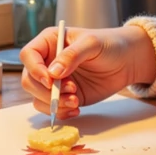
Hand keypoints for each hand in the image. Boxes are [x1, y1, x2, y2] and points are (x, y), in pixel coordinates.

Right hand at [20, 24, 155, 117]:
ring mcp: (54, 81)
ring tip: (76, 101)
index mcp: (50, 42)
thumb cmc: (109, 44)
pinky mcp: (63, 96)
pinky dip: (60, 112)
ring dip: (54, 103)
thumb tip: (52, 73)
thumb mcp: (92, 44)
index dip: (35, 69)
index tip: (50, 80)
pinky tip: (76, 109)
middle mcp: (47, 62)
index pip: (28, 55)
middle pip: (29, 80)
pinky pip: (51, 108)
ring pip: (37, 97)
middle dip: (46, 91)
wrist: (127, 61)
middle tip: (70, 91)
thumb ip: (72, 55)